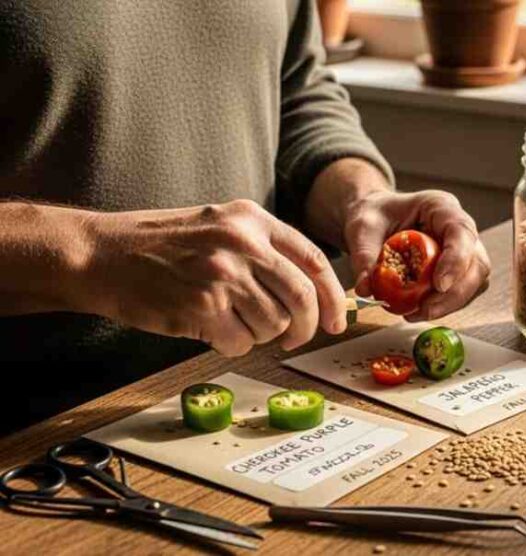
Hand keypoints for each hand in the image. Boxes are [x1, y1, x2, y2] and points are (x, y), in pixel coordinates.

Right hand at [84, 200, 347, 355]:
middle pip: (303, 297)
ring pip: (274, 324)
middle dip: (306, 327)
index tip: (336, 320)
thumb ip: (264, 248)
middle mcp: (243, 243)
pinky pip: (241, 343)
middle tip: (295, 338)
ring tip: (233, 322)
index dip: (333, 297)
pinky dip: (232, 345)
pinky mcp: (202, 308)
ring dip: (260, 335)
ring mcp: (223, 275)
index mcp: (252, 219)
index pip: (314, 261)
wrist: (101, 254)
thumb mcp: (219, 224)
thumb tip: (311, 290)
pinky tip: (211, 330)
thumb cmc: (161, 245)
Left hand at [343, 189, 490, 320]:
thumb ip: (364, 255)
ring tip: (419, 313)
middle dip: (456, 292)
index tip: (439, 285)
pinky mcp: (459, 269)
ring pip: (475, 280)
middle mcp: (459, 227)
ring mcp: (463, 249)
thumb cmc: (375, 215)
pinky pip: (463, 291)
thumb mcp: (362, 229)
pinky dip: (445, 305)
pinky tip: (420, 310)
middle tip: (426, 309)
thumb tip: (366, 288)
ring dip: (451, 303)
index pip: (461, 231)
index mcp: (440, 207)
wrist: (377, 219)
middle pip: (476, 262)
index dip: (456, 260)